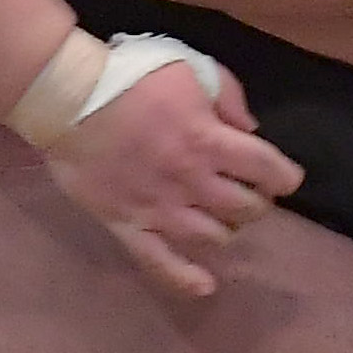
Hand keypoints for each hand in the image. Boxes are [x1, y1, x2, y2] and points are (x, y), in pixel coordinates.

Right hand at [43, 60, 304, 297]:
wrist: (67, 97)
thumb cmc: (131, 76)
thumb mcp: (191, 67)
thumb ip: (230, 97)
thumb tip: (251, 132)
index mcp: (209, 141)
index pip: (269, 170)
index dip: (285, 176)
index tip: (284, 176)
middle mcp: (192, 181)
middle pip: (247, 209)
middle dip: (257, 200)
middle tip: (247, 190)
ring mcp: (160, 209)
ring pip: (215, 237)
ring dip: (228, 227)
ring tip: (220, 214)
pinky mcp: (129, 225)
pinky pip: (161, 263)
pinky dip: (186, 278)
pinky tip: (205, 285)